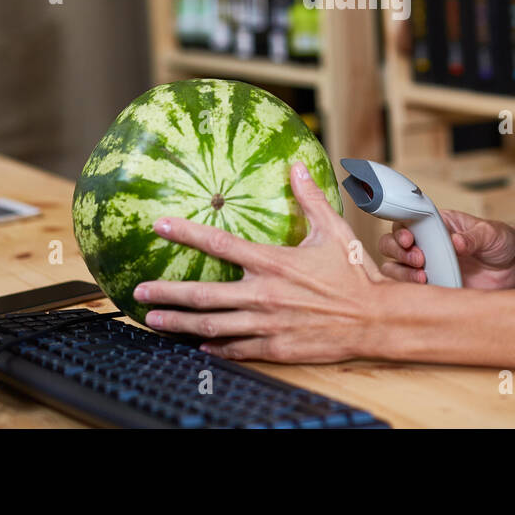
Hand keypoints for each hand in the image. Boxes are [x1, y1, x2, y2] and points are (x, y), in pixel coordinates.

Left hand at [132, 160, 387, 362]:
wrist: (375, 319)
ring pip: (212, 327)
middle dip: (167, 294)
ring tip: (154, 322)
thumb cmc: (355, 274)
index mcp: (274, 262)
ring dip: (179, 324)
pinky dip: (214, 348)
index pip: (219, 244)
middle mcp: (264, 294)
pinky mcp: (275, 347)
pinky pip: (236, 349)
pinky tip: (197, 347)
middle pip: (203, 296)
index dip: (185, 232)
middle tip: (139, 292)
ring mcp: (267, 324)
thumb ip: (310, 199)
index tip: (159, 225)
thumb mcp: (333, 231)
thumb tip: (296, 165)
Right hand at [377, 209, 514, 289]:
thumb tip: (456, 242)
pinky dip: (409, 291)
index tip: (409, 239)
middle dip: (398, 252)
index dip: (400, 230)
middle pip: (390, 245)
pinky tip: (426, 290)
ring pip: (394, 268)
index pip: (405, 222)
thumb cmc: (500, 242)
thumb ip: (473, 237)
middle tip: (419, 259)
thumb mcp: (490, 234)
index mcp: (435, 224)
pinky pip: (410, 290)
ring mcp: (426, 267)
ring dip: (401, 273)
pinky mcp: (433, 287)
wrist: (514, 268)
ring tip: (423, 277)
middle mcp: (425, 244)